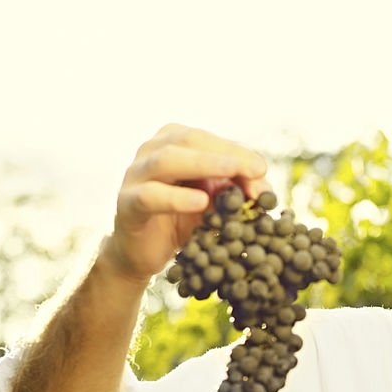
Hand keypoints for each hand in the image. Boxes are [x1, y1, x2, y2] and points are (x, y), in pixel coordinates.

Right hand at [107, 124, 270, 281]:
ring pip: (166, 160)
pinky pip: (150, 196)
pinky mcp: (127, 204)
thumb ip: (239, 191)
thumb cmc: (183, 220)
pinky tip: (201, 202)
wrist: (145, 253)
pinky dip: (177, 198)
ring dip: (203, 164)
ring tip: (231, 172)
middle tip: (255, 169)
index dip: (237, 151)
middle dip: (226, 154)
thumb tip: (264, 190)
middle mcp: (151, 150)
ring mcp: (135, 174)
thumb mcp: (216, 202)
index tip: (262, 169)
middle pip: (189, 140)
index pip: (208, 138)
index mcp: (173, 142)